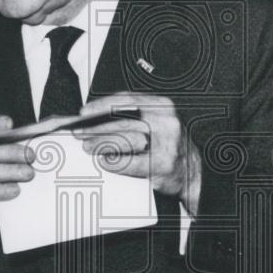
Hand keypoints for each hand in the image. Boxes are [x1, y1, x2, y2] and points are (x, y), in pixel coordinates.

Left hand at [74, 93, 201, 211]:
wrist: (192, 172)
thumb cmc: (168, 145)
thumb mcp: (155, 121)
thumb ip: (131, 115)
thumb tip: (95, 116)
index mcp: (162, 106)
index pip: (127, 100)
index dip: (102, 106)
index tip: (84, 112)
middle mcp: (166, 122)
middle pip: (122, 121)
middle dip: (96, 127)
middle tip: (80, 133)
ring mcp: (166, 144)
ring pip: (124, 140)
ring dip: (101, 144)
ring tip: (89, 146)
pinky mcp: (163, 165)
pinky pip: (131, 162)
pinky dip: (114, 162)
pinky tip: (104, 161)